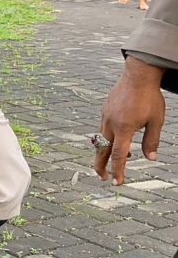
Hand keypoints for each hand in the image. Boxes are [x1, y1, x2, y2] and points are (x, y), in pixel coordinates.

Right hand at [94, 57, 165, 185]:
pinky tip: (118, 139)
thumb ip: (151, 141)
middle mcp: (111, 124)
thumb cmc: (149, 97)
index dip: (118, 170)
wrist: (138, 75)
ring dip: (105, 153)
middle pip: (102, 151)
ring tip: (113, 161)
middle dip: (101, 166)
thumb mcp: (156, 121)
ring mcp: (105, 117)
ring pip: (101, 140)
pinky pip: (103, 129)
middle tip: (103, 177)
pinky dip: (108, 139)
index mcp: (124, 128)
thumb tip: (150, 158)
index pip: (119, 155)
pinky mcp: (105, 111)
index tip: (117, 182)